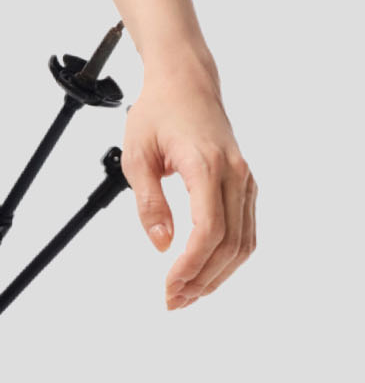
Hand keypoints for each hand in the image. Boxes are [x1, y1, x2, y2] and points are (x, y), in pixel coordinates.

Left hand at [121, 57, 256, 310]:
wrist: (186, 81)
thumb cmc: (158, 112)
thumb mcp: (137, 157)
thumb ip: (149, 204)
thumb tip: (163, 244)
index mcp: (206, 164)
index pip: (208, 230)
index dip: (190, 266)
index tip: (169, 287)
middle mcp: (234, 173)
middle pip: (229, 243)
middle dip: (201, 279)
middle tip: (173, 300)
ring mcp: (244, 178)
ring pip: (243, 242)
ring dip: (217, 275)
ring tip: (187, 294)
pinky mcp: (245, 184)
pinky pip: (245, 230)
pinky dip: (228, 258)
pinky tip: (205, 273)